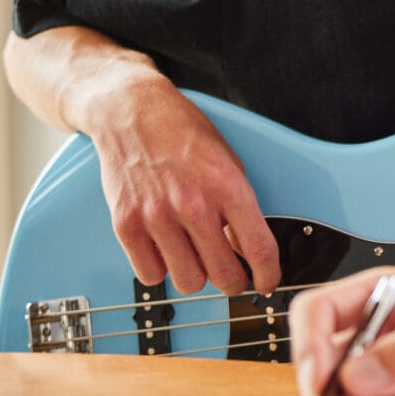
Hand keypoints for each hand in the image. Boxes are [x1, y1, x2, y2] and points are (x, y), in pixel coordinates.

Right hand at [86, 72, 279, 294]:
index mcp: (227, 187)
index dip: (268, 275)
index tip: (266, 282)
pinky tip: (166, 249)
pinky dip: (161, 268)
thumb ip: (240, 208)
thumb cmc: (184, 135)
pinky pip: (150, 274)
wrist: (132, 113)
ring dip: (195, 274)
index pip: (259, 249)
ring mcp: (157, 216)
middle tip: (231, 274)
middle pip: (224, 275)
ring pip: (188, 281)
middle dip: (233, 280)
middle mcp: (193, 204)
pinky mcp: (126, 224)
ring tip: (194, 254)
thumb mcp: (229, 163)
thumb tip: (247, 252)